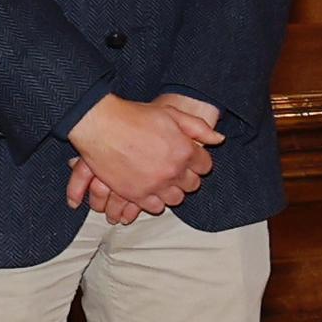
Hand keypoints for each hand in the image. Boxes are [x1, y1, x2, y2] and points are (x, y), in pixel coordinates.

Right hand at [69, 92, 209, 218]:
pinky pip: (154, 207)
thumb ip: (198, 128)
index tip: (190, 158)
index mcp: (186, 151)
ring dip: (172, 190)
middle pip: (192, 185)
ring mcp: (155, 185)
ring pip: (175, 199)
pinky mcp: (136, 194)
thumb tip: (219, 139)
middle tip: (175, 168)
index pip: (205, 166)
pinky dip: (155, 201)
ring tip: (163, 180)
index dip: (198, 161)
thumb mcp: (171, 114)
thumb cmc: (135, 116)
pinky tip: (151, 191)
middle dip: (187, 176)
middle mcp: (174, 171)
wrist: (102, 125)